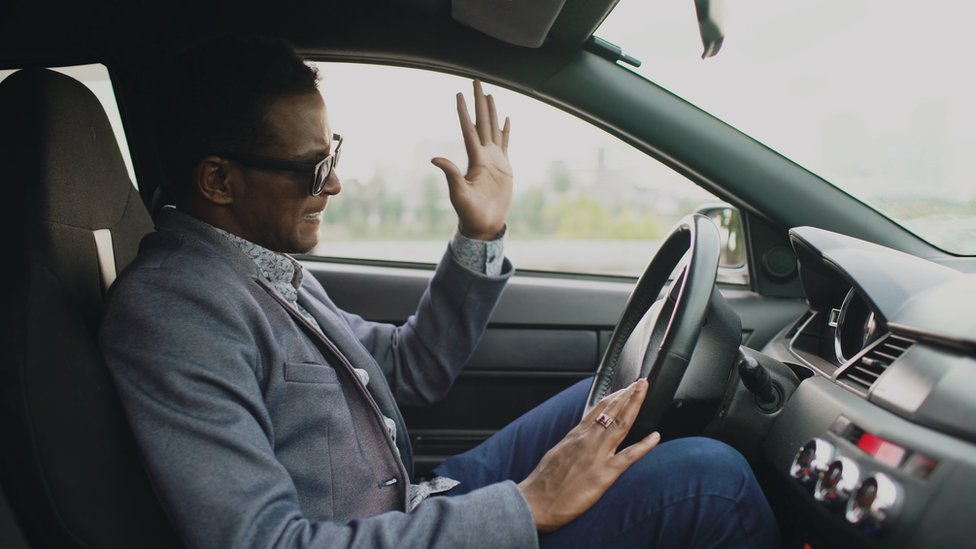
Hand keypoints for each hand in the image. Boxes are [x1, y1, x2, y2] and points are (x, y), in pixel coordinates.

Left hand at [431, 80, 512, 240]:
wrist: (485, 224)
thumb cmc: (470, 212)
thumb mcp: (459, 193)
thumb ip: (450, 174)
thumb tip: (434, 158)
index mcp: (475, 159)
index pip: (469, 129)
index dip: (464, 111)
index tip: (459, 93)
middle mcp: (484, 155)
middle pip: (482, 122)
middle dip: (479, 101)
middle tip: (475, 81)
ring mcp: (495, 160)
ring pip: (493, 129)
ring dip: (492, 111)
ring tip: (490, 94)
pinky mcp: (505, 167)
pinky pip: (506, 144)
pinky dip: (506, 130)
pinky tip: (506, 118)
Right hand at [517, 379, 661, 532]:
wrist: (534, 503)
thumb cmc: (542, 484)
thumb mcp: (556, 454)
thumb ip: (572, 445)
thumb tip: (580, 441)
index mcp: (575, 436)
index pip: (597, 410)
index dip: (613, 397)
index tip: (624, 388)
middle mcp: (587, 440)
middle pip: (611, 411)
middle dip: (627, 394)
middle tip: (641, 381)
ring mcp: (596, 455)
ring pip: (620, 424)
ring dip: (634, 405)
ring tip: (644, 391)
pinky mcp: (604, 474)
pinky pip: (628, 456)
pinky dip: (644, 446)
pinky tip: (655, 436)